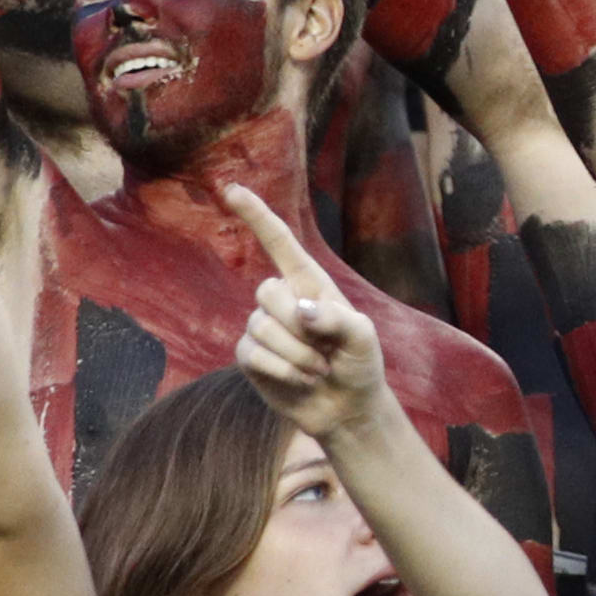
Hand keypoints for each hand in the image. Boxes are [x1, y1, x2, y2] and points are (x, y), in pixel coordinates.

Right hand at [221, 185, 391, 434]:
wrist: (346, 407)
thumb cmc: (359, 364)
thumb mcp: (363, 338)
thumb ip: (337, 319)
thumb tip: (301, 310)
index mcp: (310, 283)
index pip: (279, 242)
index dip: (256, 215)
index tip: (232, 188)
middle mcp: (282, 299)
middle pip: (268, 292)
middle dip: (299, 327)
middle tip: (327, 352)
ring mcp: (261, 326)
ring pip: (261, 326)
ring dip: (297, 355)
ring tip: (318, 369)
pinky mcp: (249, 355)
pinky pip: (252, 354)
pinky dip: (282, 370)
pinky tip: (300, 379)